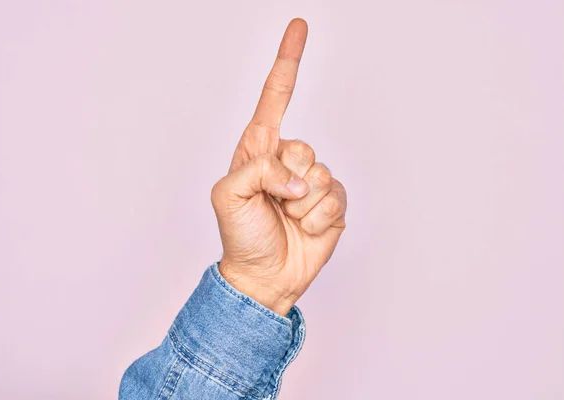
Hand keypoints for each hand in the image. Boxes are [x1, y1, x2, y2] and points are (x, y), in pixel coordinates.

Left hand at [211, 18, 346, 315]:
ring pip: (320, 174)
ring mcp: (312, 181)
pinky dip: (319, 218)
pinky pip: (335, 197)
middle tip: (274, 204)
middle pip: (303, 147)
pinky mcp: (332, 202)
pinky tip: (306, 227)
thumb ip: (258, 171)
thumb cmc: (241, 236)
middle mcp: (287, 160)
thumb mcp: (228, 197)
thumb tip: (299, 177)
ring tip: (287, 218)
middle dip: (287, 182)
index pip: (275, 98)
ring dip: (301, 205)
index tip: (298, 27)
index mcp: (259, 150)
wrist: (265, 276)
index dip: (287, 62)